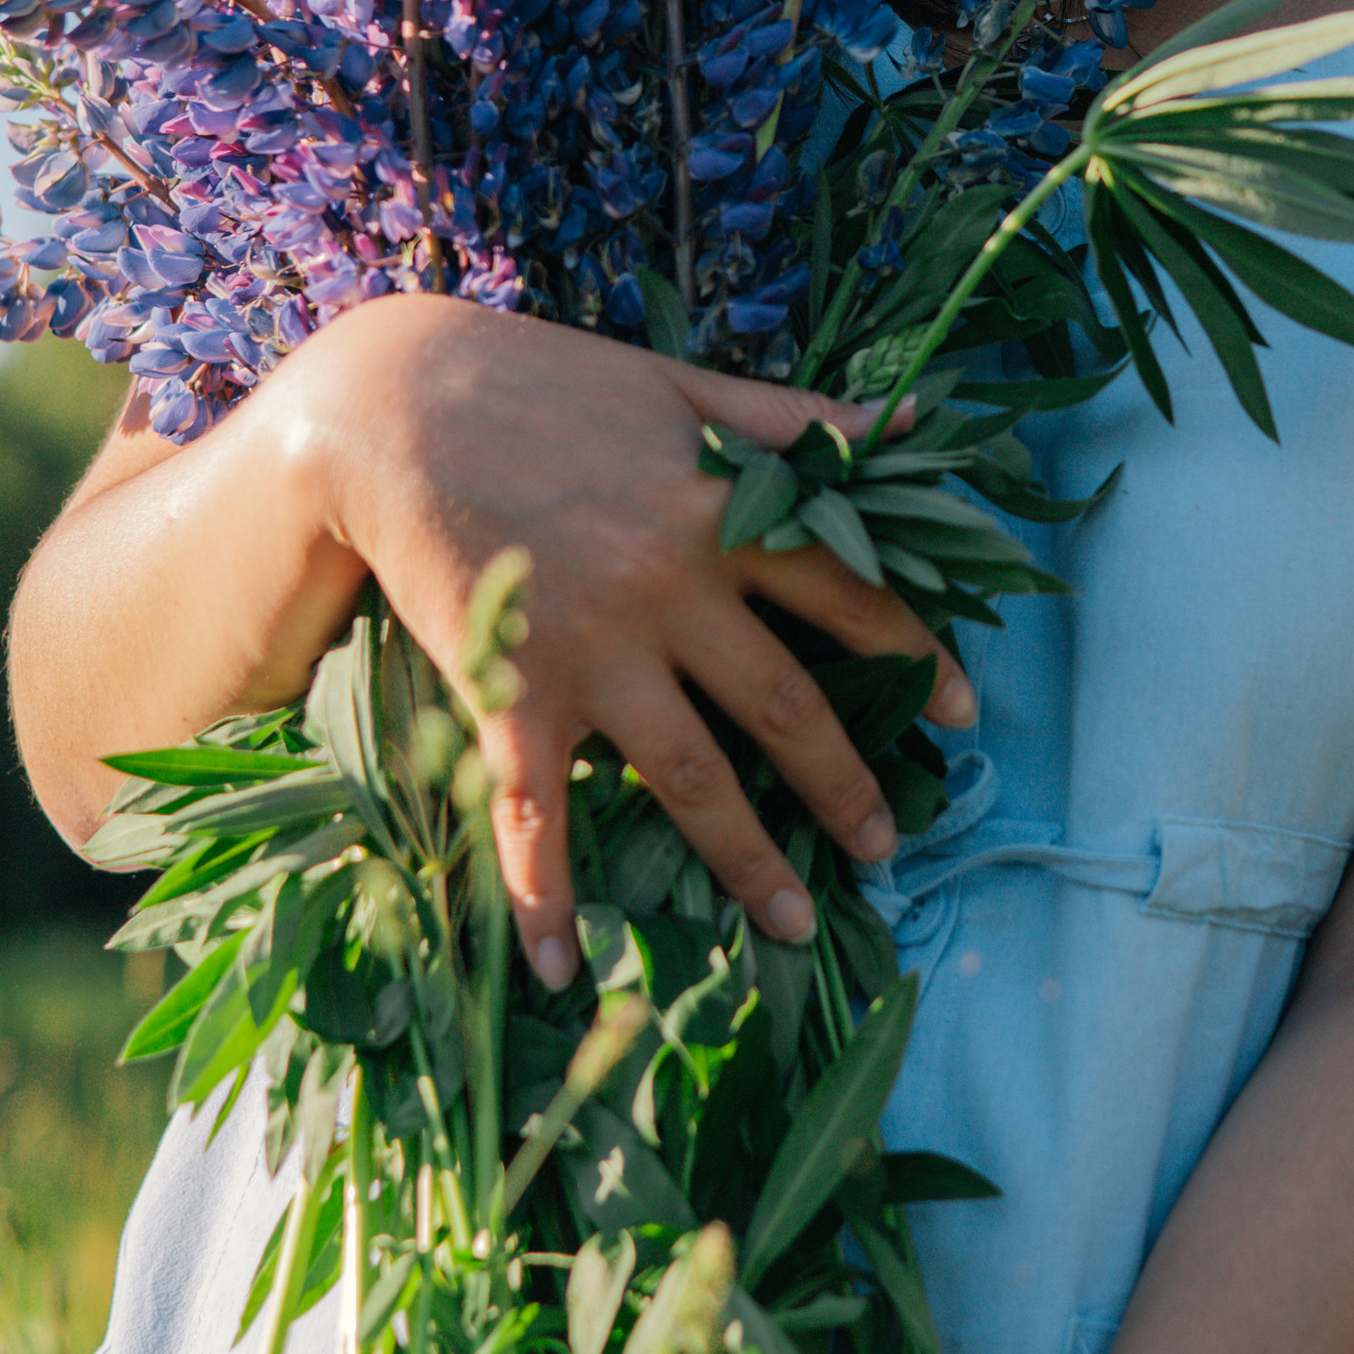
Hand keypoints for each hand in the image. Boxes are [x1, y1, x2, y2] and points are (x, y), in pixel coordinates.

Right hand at [277, 294, 975, 985]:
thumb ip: (799, 418)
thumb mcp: (684, 383)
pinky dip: (545, 897)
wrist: (391, 402)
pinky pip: (533, 814)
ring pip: (691, 775)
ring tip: (792, 925)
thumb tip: (920, 420)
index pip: (849, 592)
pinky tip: (561, 970)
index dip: (913, 652)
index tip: (962, 713)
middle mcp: (673, 589)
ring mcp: (593, 649)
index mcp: (725, 511)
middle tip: (888, 848)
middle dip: (844, 784)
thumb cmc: (545, 383)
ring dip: (746, 860)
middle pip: (785, 704)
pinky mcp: (509, 690)